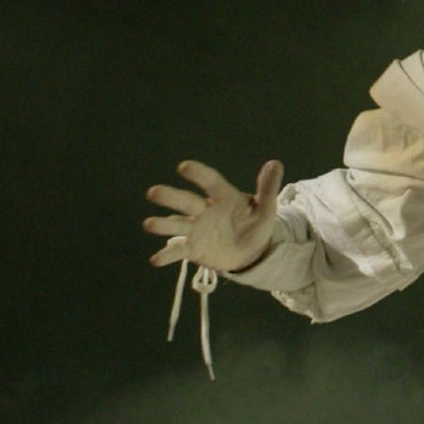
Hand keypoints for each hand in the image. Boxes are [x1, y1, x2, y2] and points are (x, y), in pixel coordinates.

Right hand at [144, 158, 283, 272]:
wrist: (249, 251)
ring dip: (163, 224)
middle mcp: (205, 210)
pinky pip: (179, 251)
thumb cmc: (255, 224)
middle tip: (153, 192)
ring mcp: (196, 229)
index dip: (198, 174)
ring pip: (177, 225)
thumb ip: (268, 188)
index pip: (211, 182)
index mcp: (224, 197)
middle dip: (171, 197)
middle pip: (187, 202)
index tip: (183, 167)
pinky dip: (167, 255)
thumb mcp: (266, 209)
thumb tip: (275, 163)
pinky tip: (155, 260)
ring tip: (148, 224)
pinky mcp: (193, 248)